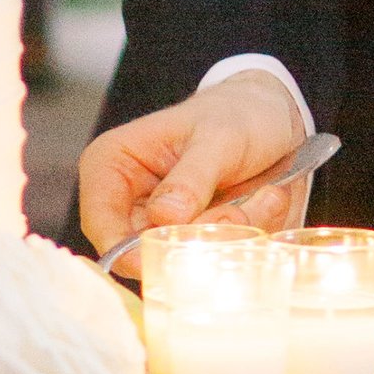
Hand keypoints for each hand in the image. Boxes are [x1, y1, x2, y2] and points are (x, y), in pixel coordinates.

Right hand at [75, 74, 309, 249]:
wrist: (272, 117)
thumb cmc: (236, 115)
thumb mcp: (219, 138)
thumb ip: (192, 177)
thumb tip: (164, 217)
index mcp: (112, 166)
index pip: (101, 222)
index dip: (128, 250)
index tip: (171, 257)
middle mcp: (129, 203)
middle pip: (144, 251)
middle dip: (197, 240)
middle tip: (238, 212)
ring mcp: (163, 225)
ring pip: (184, 259)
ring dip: (232, 234)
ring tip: (264, 195)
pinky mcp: (193, 239)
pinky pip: (216, 257)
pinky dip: (248, 235)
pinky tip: (267, 200)